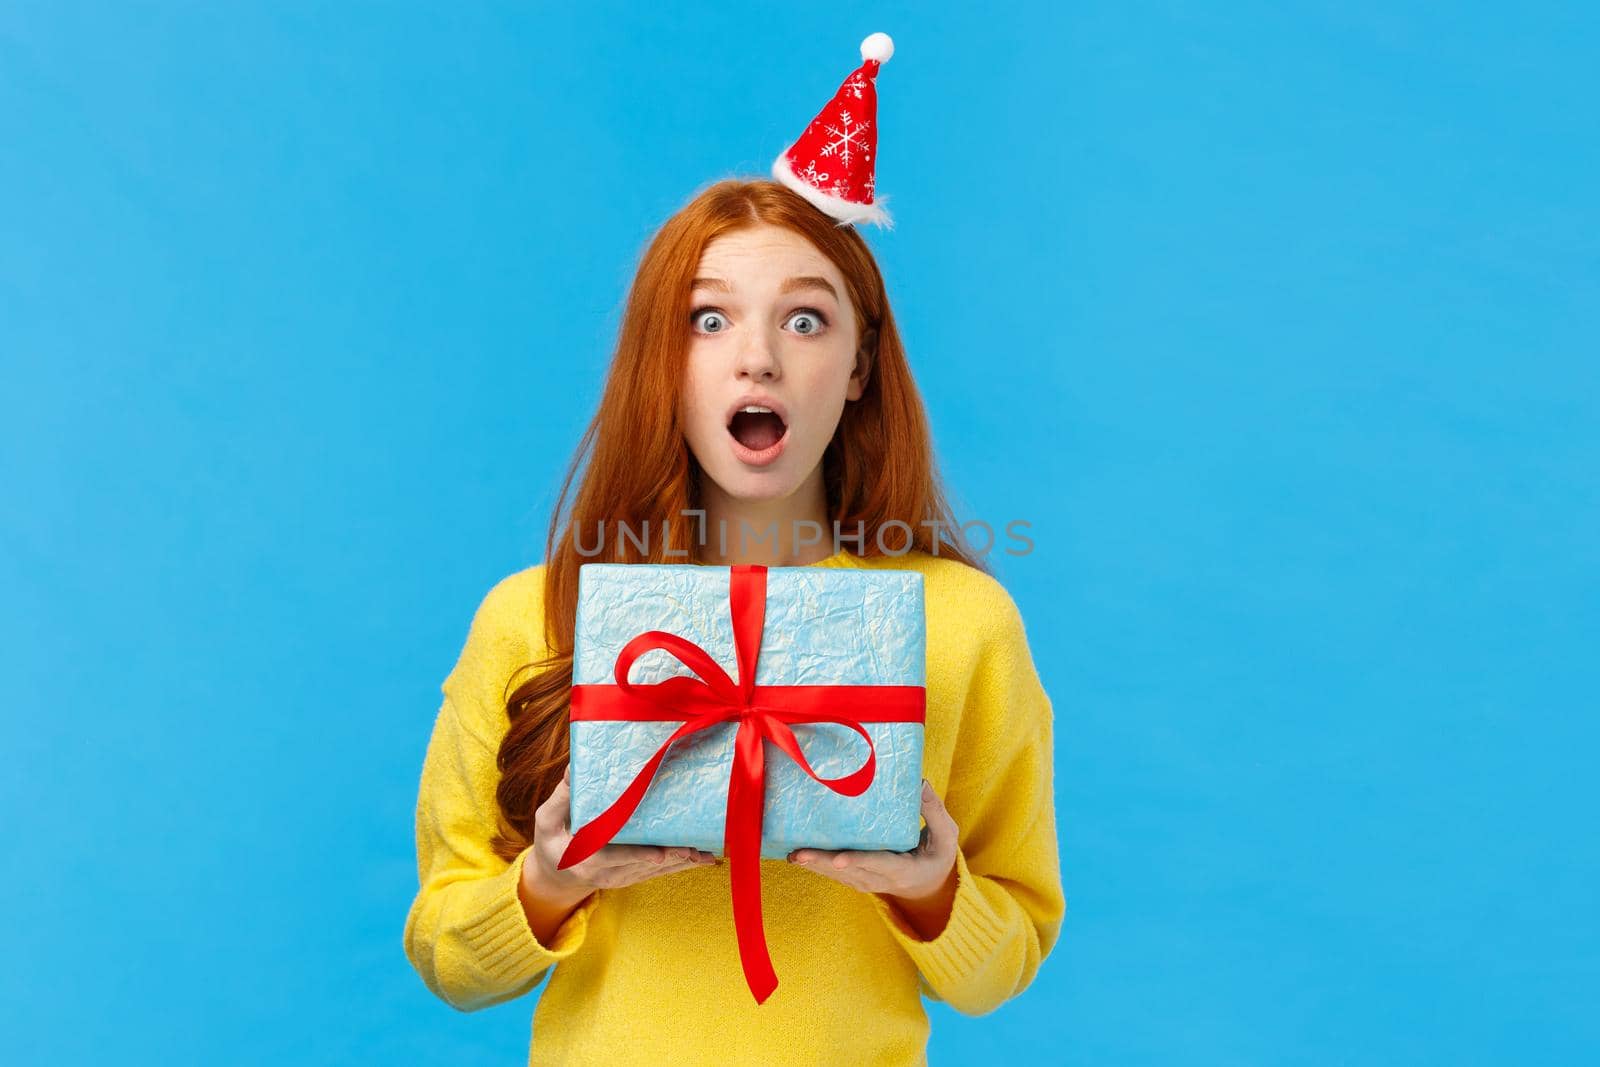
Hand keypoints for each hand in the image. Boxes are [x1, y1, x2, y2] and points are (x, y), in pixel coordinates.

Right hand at [524, 764, 717, 905]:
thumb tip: (573, 767)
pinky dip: (680, 866)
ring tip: (707, 855)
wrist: (554, 876)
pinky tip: (701, 859)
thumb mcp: (547, 820)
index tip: (660, 854)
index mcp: (586, 859)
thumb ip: (563, 797)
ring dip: (682, 863)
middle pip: (645, 866)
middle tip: (696, 849)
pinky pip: (658, 873)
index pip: (615, 857)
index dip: (638, 856)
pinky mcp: (631, 878)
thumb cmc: (551, 842)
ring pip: (656, 871)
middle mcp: (608, 874)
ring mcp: (622, 878)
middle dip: (672, 858)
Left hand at [785, 779, 958, 906]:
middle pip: (848, 871)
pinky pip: (834, 873)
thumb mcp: (946, 835)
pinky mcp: (857, 879)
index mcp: (904, 870)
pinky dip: (816, 865)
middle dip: (822, 863)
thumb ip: (934, 810)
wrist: (929, 886)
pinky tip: (796, 855)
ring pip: (837, 875)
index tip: (840, 859)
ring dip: (813, 865)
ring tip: (791, 854)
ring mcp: (866, 882)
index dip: (859, 861)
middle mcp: (880, 880)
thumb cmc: (938, 855)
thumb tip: (920, 782)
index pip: (879, 864)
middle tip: (798, 854)